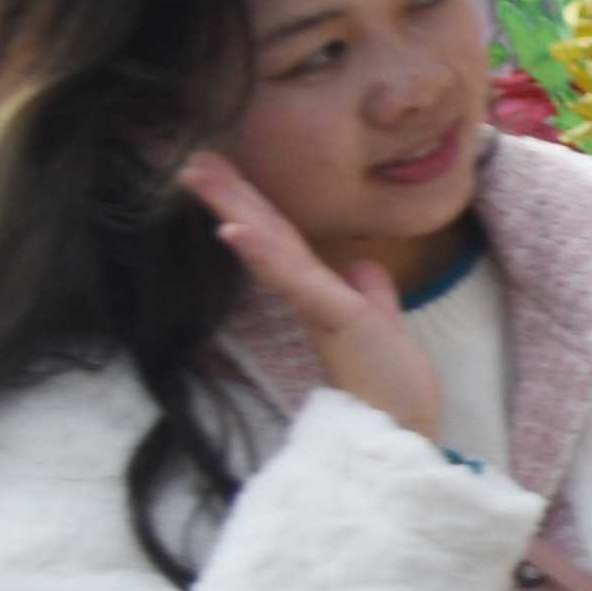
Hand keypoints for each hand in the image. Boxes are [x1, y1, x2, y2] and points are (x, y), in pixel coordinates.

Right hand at [178, 152, 441, 451]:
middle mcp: (310, 295)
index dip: (254, 204)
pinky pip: (293, 278)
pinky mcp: (331, 317)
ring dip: (234, 207)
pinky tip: (233, 228)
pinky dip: (261, 251)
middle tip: (190, 160)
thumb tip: (360, 267)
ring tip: (200, 175)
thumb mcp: (384, 324)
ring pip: (270, 246)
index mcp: (321, 291)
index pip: (283, 238)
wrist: (401, 430)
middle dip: (230, 194)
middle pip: (266, 233)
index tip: (224, 170)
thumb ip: (370, 293)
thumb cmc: (391, 385)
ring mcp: (316, 305)